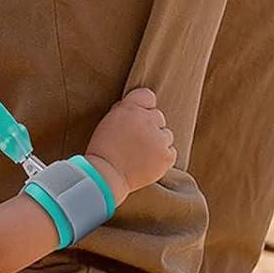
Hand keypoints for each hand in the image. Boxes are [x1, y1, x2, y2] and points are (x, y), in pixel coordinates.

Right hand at [85, 88, 176, 202]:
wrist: (105, 176)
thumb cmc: (103, 150)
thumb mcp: (108, 121)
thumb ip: (125, 111)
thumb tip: (139, 109)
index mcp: (130, 108)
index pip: (148, 96)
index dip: (143, 106)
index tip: (137, 117)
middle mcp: (147, 120)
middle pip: (158, 116)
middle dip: (150, 126)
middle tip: (136, 141)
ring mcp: (159, 138)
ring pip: (166, 134)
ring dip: (157, 141)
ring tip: (141, 153)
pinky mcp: (166, 156)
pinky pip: (171, 150)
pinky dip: (162, 156)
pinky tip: (148, 162)